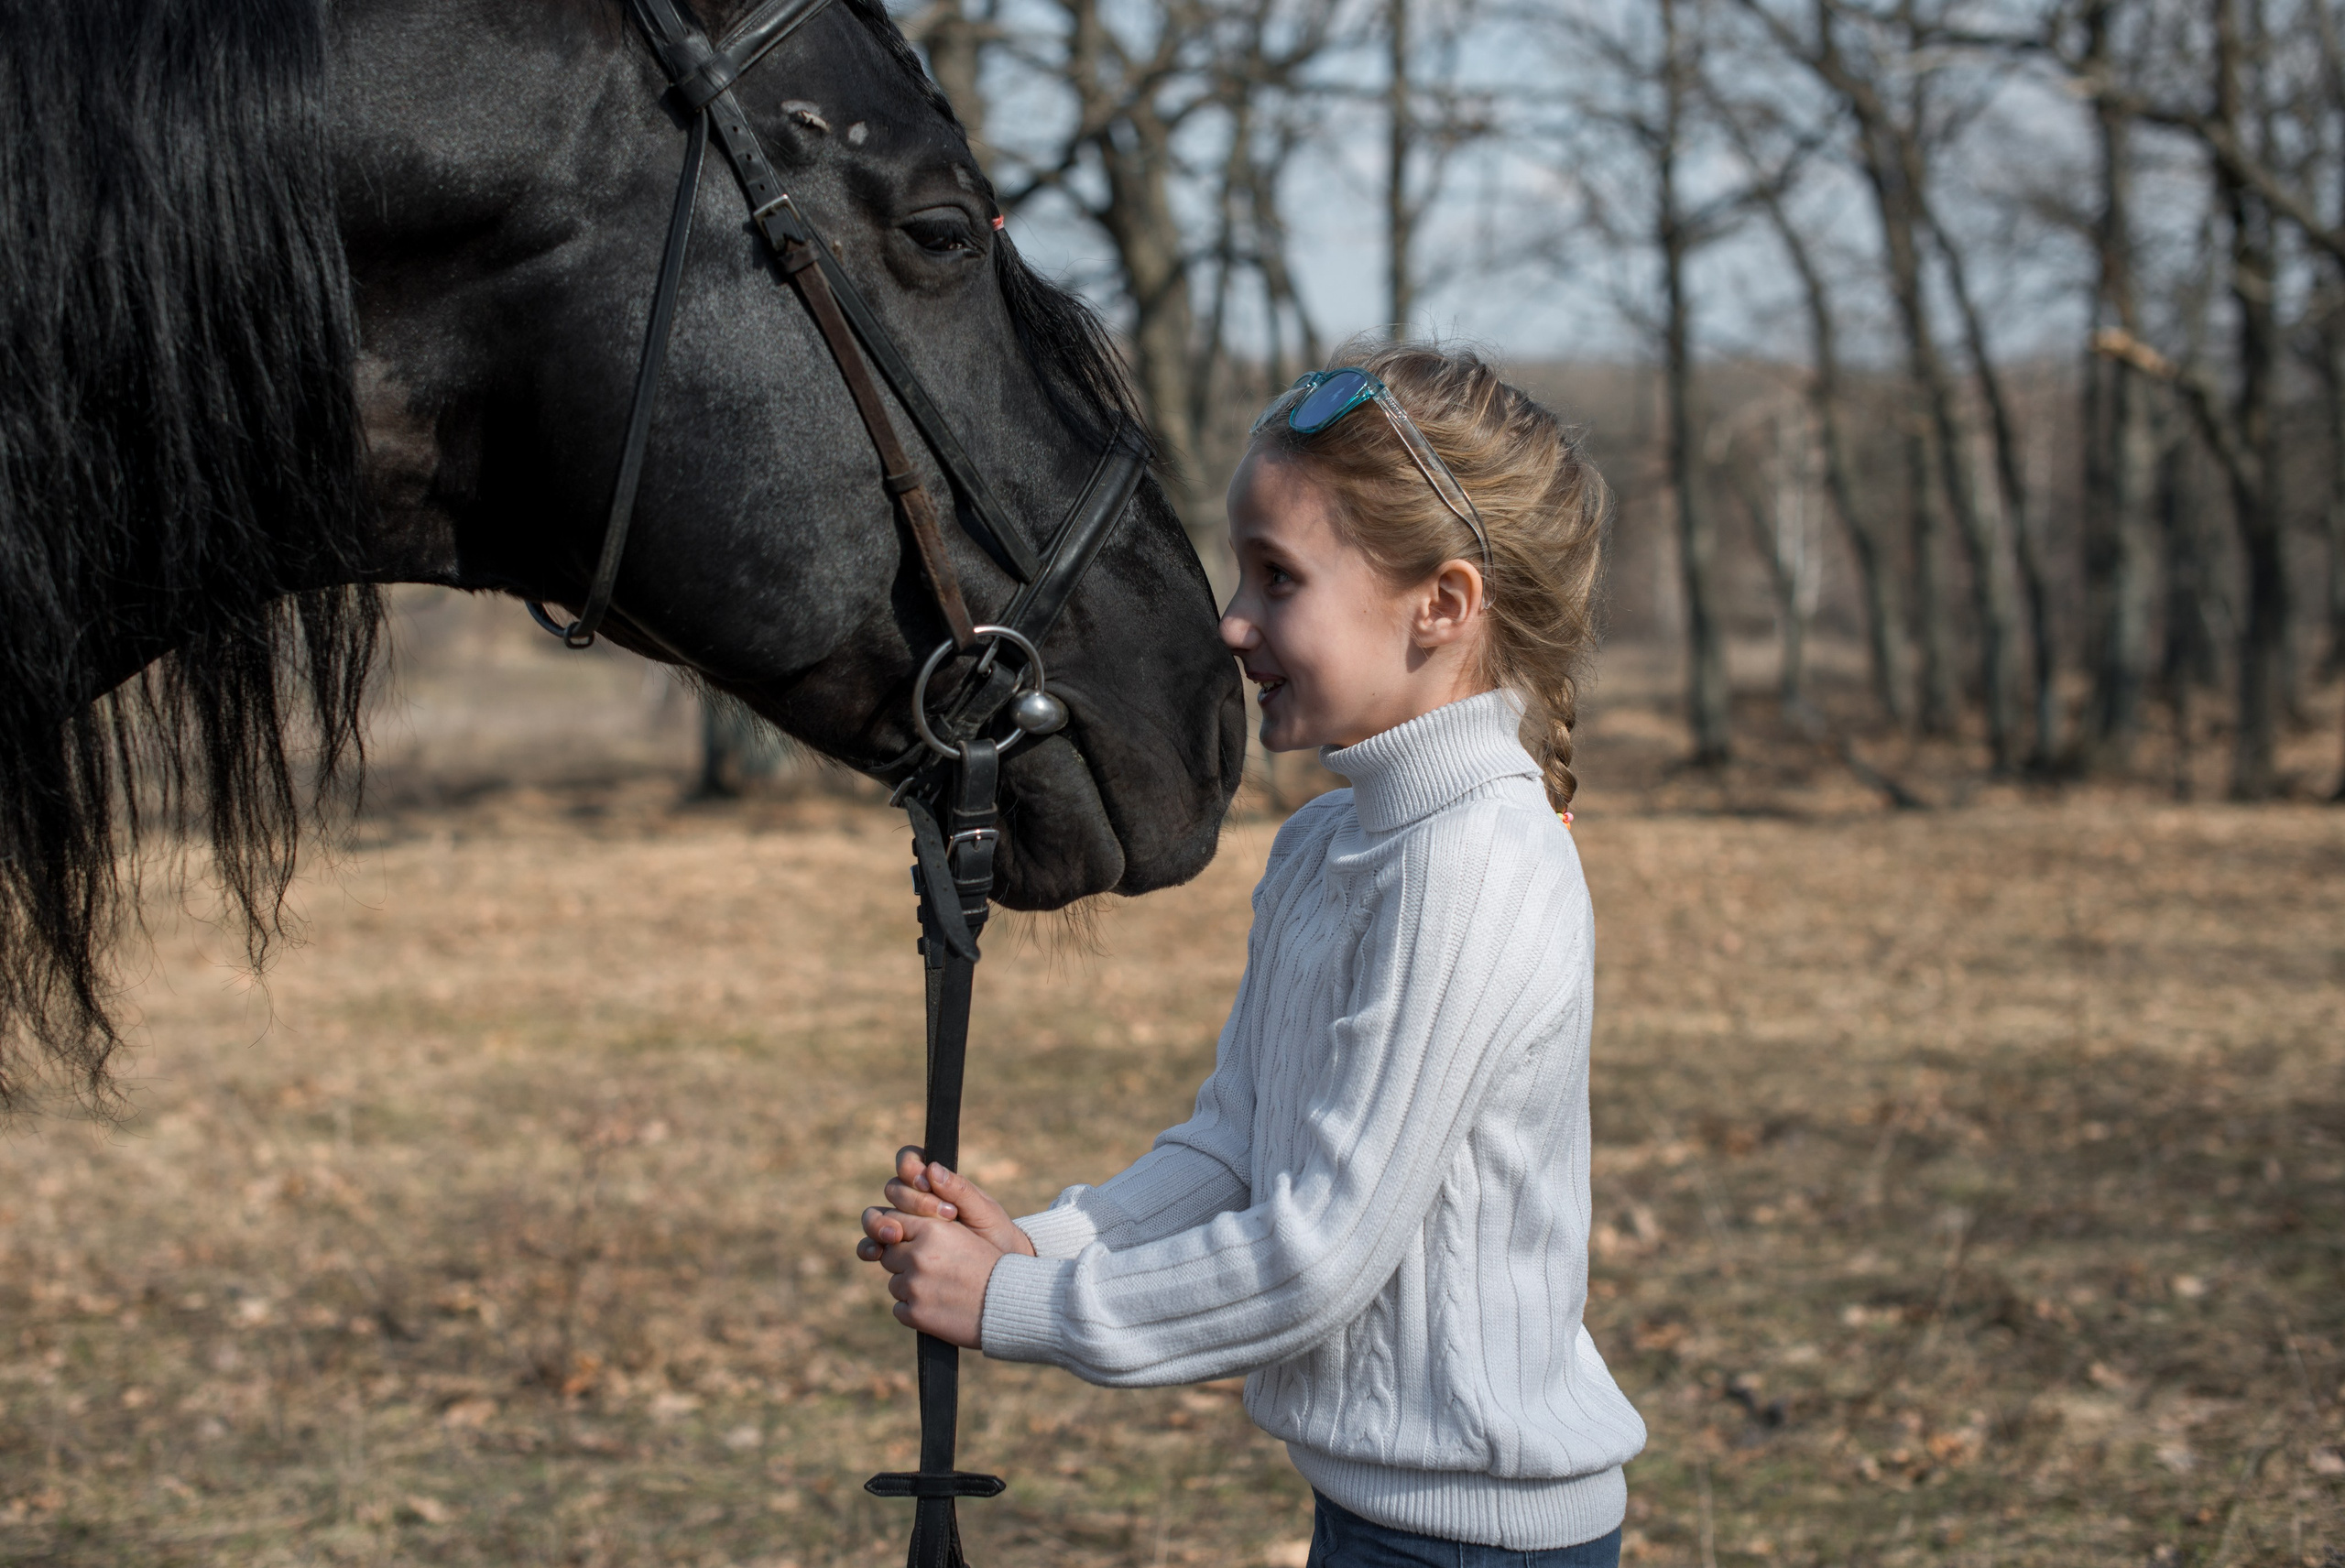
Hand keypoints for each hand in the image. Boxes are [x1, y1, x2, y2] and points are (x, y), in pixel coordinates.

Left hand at [854, 1205, 1004, 1345]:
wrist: (1010, 1302)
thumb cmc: (991, 1264)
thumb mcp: (963, 1233)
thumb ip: (929, 1226)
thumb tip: (897, 1227)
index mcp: (931, 1229)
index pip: (893, 1222)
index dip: (900, 1233)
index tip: (909, 1241)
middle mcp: (918, 1255)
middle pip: (888, 1255)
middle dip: (903, 1262)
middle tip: (931, 1270)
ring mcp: (914, 1286)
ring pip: (895, 1284)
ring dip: (911, 1288)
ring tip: (942, 1290)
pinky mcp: (914, 1314)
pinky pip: (900, 1309)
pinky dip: (915, 1311)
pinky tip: (940, 1307)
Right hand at [875, 1147, 1037, 1257]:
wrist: (999, 1276)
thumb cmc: (995, 1236)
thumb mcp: (984, 1212)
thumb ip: (960, 1190)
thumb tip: (932, 1168)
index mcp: (935, 1184)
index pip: (908, 1163)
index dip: (910, 1168)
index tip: (926, 1183)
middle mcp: (914, 1203)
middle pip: (893, 1190)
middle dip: (911, 1202)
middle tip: (943, 1216)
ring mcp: (903, 1227)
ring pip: (876, 1215)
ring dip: (880, 1222)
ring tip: (896, 1235)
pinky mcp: (897, 1253)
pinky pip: (872, 1245)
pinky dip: (869, 1246)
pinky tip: (877, 1253)